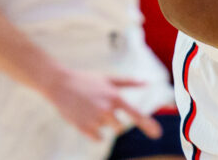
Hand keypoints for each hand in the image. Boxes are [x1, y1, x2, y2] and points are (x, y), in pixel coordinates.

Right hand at [44, 68, 161, 141]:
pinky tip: (86, 118)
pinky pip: (97, 138)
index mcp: (114, 97)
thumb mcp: (108, 79)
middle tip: (102, 109)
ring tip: (91, 110)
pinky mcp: (83, 127)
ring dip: (103, 125)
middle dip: (114, 122)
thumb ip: (129, 82)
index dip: (148, 125)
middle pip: (120, 128)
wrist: (60, 84)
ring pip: (108, 131)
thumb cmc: (86, 80)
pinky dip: (95, 132)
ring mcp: (94, 120)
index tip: (157, 134)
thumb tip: (148, 83)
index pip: (135, 114)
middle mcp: (106, 110)